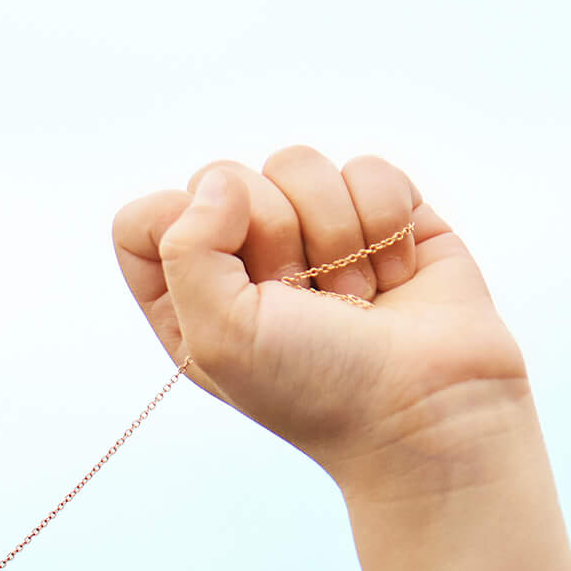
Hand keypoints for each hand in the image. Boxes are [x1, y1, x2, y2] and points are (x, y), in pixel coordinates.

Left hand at [113, 147, 529, 491]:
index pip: (144, 221)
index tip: (226, 274)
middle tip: (303, 302)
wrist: (427, 405)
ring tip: (354, 299)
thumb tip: (221, 183)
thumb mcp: (219, 337)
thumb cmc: (317, 388)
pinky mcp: (382, 215)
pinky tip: (393, 277)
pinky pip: (368, 169)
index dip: (177, 228)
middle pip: (223, 177)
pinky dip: (385, 222)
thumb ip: (186, 249)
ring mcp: (314, 235)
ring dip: (334, 235)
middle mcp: (245, 264)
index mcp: (190, 300)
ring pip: (299, 164)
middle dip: (271, 236)